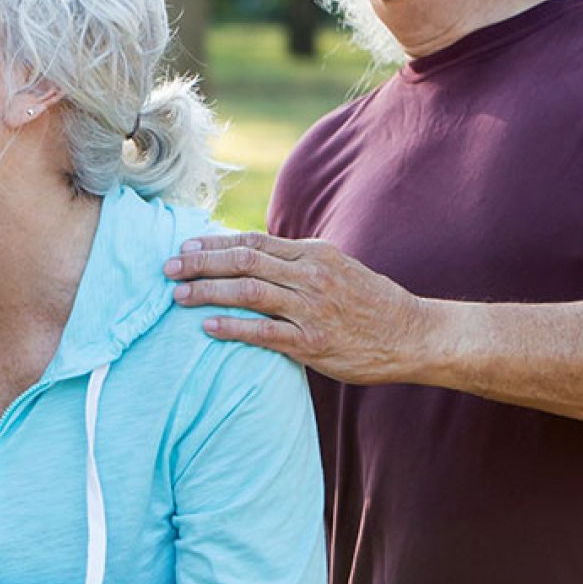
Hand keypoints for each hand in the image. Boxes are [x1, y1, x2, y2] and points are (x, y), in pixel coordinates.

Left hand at [165, 232, 438, 383]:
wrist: (413, 334)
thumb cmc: (370, 303)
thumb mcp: (336, 268)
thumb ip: (297, 263)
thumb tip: (252, 257)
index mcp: (313, 254)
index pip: (252, 241)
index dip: (214, 243)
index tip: (185, 245)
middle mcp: (310, 276)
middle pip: (243, 261)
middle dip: (200, 263)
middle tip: (169, 268)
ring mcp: (311, 308)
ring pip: (248, 291)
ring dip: (207, 293)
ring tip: (177, 297)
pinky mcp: (312, 342)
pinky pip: (263, 332)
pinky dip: (232, 328)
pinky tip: (207, 327)